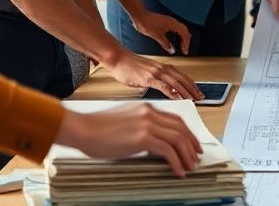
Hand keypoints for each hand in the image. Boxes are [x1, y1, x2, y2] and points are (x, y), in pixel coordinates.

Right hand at [55, 103, 202, 176]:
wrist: (82, 129)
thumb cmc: (96, 129)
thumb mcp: (123, 123)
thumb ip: (139, 127)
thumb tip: (151, 143)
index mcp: (146, 108)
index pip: (174, 119)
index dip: (186, 133)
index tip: (191, 144)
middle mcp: (149, 113)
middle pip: (180, 128)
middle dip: (191, 144)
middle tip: (196, 157)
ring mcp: (147, 124)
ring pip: (178, 139)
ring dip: (187, 155)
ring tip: (190, 167)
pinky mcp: (143, 137)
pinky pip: (168, 150)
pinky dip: (176, 162)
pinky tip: (178, 171)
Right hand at [104, 51, 204, 99]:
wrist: (118, 59)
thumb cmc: (130, 66)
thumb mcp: (148, 73)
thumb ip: (158, 80)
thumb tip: (166, 90)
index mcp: (163, 67)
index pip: (182, 76)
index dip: (192, 85)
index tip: (198, 92)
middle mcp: (162, 68)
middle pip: (183, 79)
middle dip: (193, 89)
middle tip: (201, 98)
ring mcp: (156, 73)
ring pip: (176, 83)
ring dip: (186, 92)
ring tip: (193, 100)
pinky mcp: (148, 78)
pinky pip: (163, 86)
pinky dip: (172, 92)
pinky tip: (177, 98)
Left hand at [130, 11, 192, 55]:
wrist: (139, 16)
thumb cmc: (147, 24)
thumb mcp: (157, 36)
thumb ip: (165, 44)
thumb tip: (172, 51)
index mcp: (173, 24)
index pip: (185, 34)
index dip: (186, 43)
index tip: (184, 51)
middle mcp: (173, 21)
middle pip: (185, 31)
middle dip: (186, 41)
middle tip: (184, 50)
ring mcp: (169, 21)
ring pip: (181, 29)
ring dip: (183, 37)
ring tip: (182, 45)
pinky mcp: (166, 21)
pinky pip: (176, 27)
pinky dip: (178, 34)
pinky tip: (175, 39)